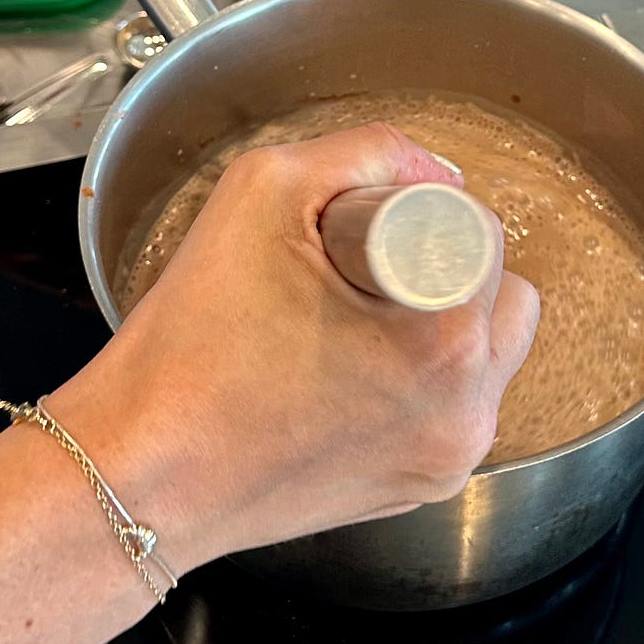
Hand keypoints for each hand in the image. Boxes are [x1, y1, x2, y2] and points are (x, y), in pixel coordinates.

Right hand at [51, 123, 540, 571]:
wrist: (138, 476)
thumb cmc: (188, 348)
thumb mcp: (264, 192)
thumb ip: (366, 153)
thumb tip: (433, 172)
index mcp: (447, 344)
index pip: (486, 237)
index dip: (425, 214)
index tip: (362, 230)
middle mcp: (467, 415)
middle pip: (505, 302)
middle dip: (449, 273)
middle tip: (362, 275)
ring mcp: (445, 462)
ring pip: (484, 361)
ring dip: (440, 329)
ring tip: (347, 329)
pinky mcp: (418, 489)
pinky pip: (445, 411)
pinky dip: (413, 384)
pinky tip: (339, 377)